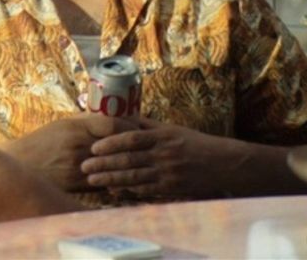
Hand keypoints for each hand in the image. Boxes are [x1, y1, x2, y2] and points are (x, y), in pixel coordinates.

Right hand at [1, 115, 139, 191]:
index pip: (112, 124)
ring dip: (127, 163)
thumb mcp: (62, 126)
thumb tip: (111, 117)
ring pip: (112, 164)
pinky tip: (124, 177)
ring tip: (139, 161)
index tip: (137, 127)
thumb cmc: (41, 143)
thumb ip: (85, 122)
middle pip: (116, 144)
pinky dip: (115, 179)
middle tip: (146, 144)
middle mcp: (79, 146)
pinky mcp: (76, 184)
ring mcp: (78, 166)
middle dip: (133, 145)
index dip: (129, 126)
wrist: (19, 166)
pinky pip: (103, 181)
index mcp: (76, 128)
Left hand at [80, 118, 236, 198]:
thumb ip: (148, 124)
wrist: (222, 163)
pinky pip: (145, 189)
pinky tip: (113, 190)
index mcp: (162, 135)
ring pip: (133, 176)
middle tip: (84, 166)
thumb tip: (125, 116)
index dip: (110, 143)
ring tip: (92, 180)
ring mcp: (167, 172)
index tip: (93, 147)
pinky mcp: (171, 188)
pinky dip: (127, 190)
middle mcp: (163, 153)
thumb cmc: (195, 144)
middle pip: (128, 158)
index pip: (131, 138)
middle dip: (104, 163)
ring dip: (110, 178)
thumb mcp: (172, 129)